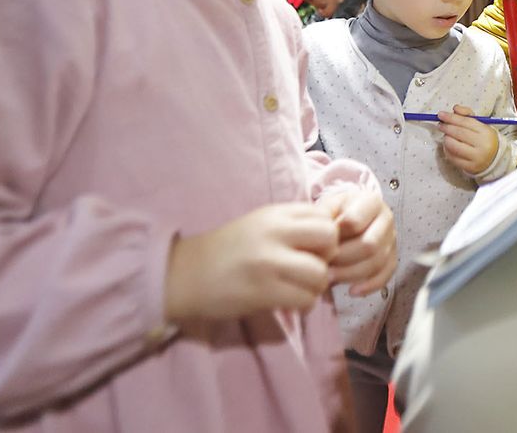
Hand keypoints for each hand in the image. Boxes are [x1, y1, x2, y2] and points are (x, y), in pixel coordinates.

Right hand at [164, 203, 337, 321]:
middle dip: (327, 257)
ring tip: (299, 288)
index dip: (325, 235)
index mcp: (275, 213)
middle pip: (329, 239)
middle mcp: (275, 232)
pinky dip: (304, 304)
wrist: (184, 275)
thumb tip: (332, 238)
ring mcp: (270, 262)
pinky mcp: (264, 291)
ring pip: (320, 273)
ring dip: (316, 286)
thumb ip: (292, 226)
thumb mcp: (259, 225)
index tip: (312, 249)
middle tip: (310, 269)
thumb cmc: (225, 251)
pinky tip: (290, 302)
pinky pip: (305, 299)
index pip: (323, 216)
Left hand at [314, 185, 396, 296]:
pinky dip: (368, 286)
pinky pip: (385, 276)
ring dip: (350, 274)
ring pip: (376, 263)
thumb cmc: (338, 213)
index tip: (320, 241)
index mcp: (371, 201)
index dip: (335, 234)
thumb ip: (324, 218)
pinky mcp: (392, 259)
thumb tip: (320, 238)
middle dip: (343, 259)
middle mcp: (386, 219)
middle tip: (323, 266)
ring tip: (329, 278)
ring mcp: (391, 240)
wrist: (350, 217)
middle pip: (369, 245)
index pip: (355, 220)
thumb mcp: (329, 206)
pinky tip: (351, 291)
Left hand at [438, 105, 499, 175]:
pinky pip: (452, 157)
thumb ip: (467, 115)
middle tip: (440, 124)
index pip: (466, 122)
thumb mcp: (480, 124)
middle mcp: (482, 145)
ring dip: (446, 139)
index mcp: (486, 132)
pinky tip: (448, 146)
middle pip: (459, 133)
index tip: (441, 114)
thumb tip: (455, 108)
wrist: (494, 158)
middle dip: (447, 127)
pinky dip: (447, 150)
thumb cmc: (484, 138)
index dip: (452, 118)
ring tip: (446, 136)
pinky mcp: (469, 167)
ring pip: (453, 146)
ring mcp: (475, 158)